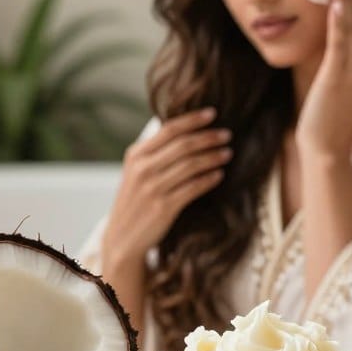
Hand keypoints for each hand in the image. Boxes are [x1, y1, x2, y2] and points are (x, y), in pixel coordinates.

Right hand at [102, 108, 232, 264]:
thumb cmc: (136, 200)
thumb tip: (187, 131)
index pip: (169, 129)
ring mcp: (152, 188)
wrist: (123, 237)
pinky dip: (209, 179)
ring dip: (213, 157)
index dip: (193, 120)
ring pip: (191, 165)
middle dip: (209, 137)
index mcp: (136, 155)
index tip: (212, 113)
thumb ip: (155, 152)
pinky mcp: (163, 207)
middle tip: (227, 134)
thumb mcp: (136, 172)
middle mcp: (142, 169)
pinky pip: (193, 188)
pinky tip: (220, 175)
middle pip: (183, 145)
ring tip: (228, 153)